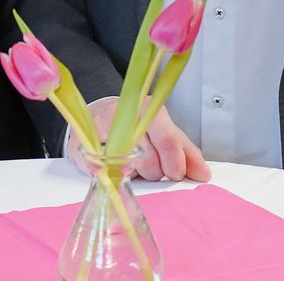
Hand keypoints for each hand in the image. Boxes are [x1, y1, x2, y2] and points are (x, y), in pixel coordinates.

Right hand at [68, 97, 210, 182]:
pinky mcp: (80, 140)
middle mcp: (125, 112)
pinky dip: (109, 174)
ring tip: (132, 165)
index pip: (168, 139)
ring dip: (133, 173)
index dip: (174, 162)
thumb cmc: (137, 128)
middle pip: (148, 157)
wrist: (99, 115)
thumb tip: (203, 174)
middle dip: (154, 171)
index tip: (176, 174)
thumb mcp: (166, 135)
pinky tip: (113, 168)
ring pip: (125, 164)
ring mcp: (100, 125)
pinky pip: (99, 168)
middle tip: (151, 169)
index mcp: (150, 108)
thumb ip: (186, 153)